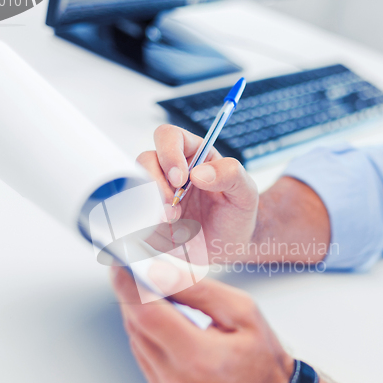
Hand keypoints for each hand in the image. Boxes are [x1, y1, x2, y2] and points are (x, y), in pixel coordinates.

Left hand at [111, 263, 294, 382]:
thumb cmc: (263, 359)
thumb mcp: (242, 312)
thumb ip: (199, 290)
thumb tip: (163, 273)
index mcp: (199, 358)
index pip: (147, 315)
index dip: (129, 287)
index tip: (120, 267)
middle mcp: (176, 382)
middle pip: (136, 327)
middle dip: (132, 296)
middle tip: (135, 274)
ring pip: (137, 342)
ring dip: (140, 316)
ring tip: (154, 297)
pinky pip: (144, 360)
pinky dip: (149, 338)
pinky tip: (164, 326)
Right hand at [137, 125, 258, 259]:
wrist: (230, 246)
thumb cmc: (237, 214)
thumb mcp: (245, 192)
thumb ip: (230, 175)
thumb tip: (200, 172)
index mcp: (192, 155)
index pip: (168, 137)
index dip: (169, 154)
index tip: (180, 179)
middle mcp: (169, 171)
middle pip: (144, 162)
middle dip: (155, 187)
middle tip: (173, 210)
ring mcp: (156, 194)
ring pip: (136, 192)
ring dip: (154, 212)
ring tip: (178, 227)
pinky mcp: (150, 218)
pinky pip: (139, 222)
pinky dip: (156, 233)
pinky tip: (176, 239)